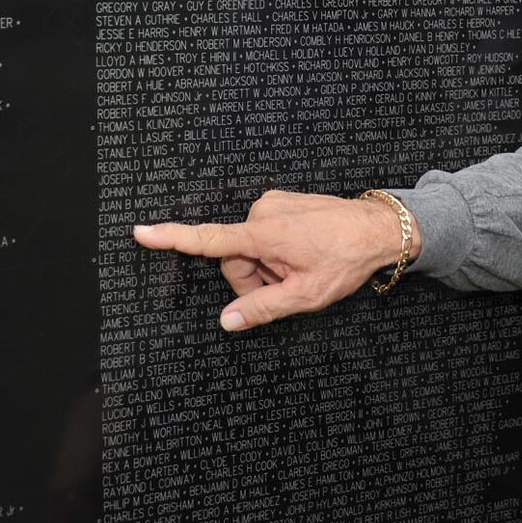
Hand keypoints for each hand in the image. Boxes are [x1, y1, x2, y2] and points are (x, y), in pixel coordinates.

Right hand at [132, 189, 419, 331]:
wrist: (380, 229)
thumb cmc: (346, 260)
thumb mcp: (306, 295)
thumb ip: (262, 308)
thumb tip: (227, 320)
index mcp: (264, 233)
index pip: (208, 239)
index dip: (172, 239)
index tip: (140, 232)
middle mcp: (264, 212)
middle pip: (235, 258)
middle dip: (254, 279)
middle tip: (288, 286)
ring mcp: (274, 204)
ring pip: (250, 248)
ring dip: (268, 265)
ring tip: (303, 268)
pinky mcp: (282, 202)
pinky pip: (265, 234)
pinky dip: (277, 250)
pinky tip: (304, 255)